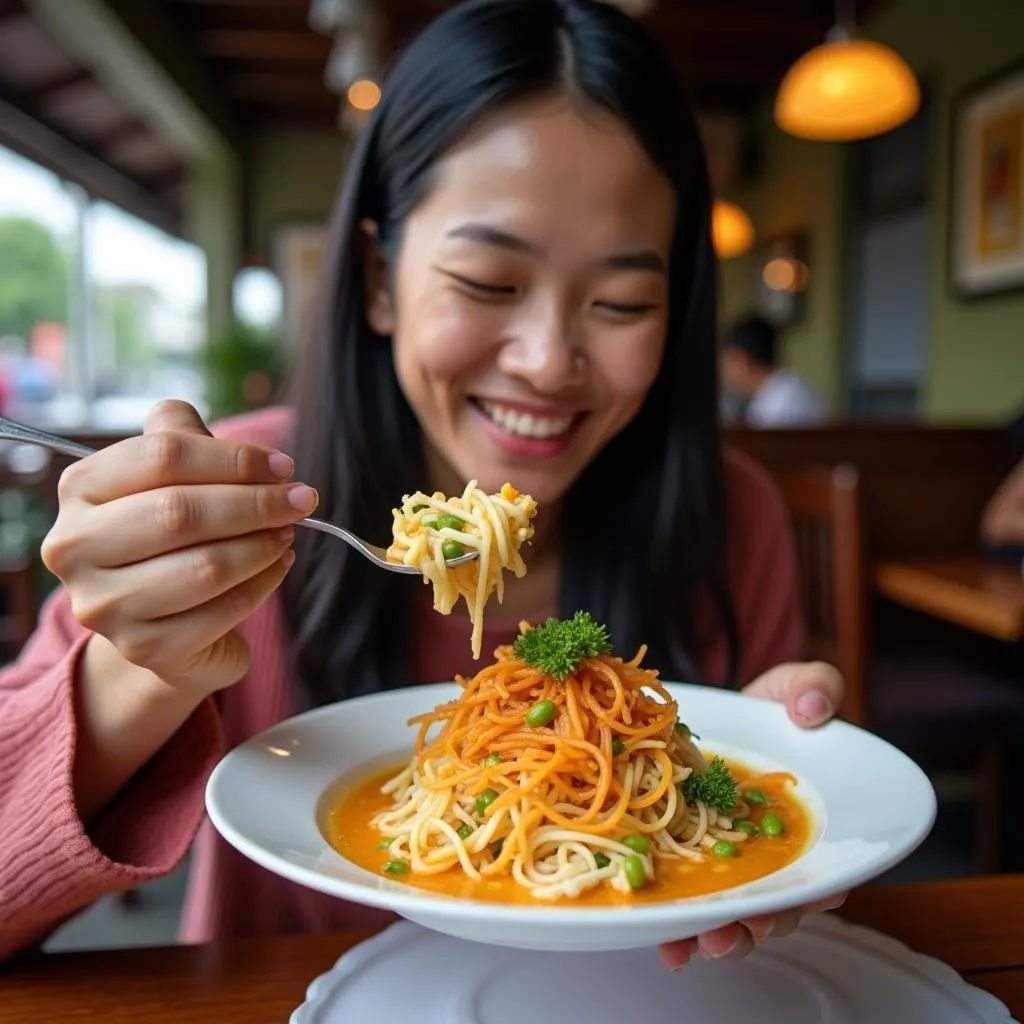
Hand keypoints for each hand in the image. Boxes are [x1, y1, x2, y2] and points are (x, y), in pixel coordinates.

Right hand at [41, 400, 318, 696]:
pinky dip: (262, 584)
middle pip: (180, 512)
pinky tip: (278, 567)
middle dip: (255, 503)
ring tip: (287, 533)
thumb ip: (184, 437)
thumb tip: (247, 447)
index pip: (163, 455)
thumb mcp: (166, 477)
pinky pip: (221, 611)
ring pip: (204, 567)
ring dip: (261, 546)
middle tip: (301, 500)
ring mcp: (105, 605)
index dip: (234, 457)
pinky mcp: (144, 649)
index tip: (284, 466)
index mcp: (81, 489)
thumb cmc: (168, 535)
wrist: (158, 621)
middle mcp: (76, 547)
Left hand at [658, 660, 846, 969]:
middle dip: (757, 923)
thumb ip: (813, 688)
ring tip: (699, 941)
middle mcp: (769, 854)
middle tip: (740, 927)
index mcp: (807, 824)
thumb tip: (812, 708)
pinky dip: (672, 925)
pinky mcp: (680, 857)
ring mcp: (723, 860)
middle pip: (772, 904)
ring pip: (726, 913)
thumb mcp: (794, 687)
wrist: (717, 712)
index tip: (806, 897)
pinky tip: (662, 939)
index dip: (817, 889)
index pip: (824, 868)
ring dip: (715, 934)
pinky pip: (680, 901)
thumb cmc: (767, 708)